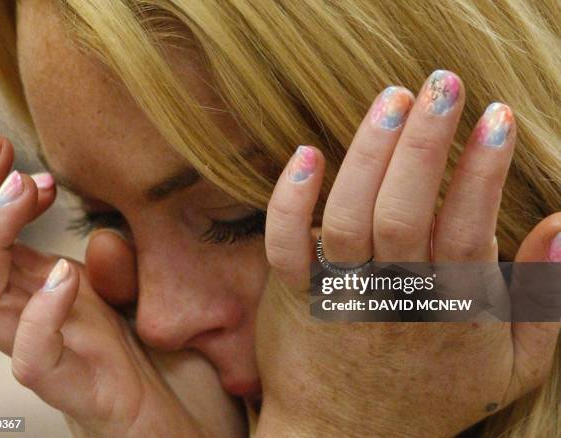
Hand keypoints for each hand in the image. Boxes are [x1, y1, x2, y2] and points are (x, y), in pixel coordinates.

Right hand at [0, 131, 237, 436]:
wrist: (194, 429)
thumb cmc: (166, 367)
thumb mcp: (141, 300)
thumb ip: (118, 270)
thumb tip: (102, 235)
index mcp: (45, 294)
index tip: (18, 152)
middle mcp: (35, 321)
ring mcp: (51, 356)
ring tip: (16, 192)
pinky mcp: (77, 392)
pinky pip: (33, 360)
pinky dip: (39, 316)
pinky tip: (63, 275)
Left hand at [258, 71, 559, 436]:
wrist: (349, 437)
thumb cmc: (432, 394)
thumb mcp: (511, 363)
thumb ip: (546, 298)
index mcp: (450, 309)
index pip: (470, 227)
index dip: (485, 169)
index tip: (496, 116)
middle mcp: (392, 296)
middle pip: (404, 211)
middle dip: (425, 143)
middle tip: (442, 84)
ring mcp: (338, 293)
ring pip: (348, 216)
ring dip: (369, 152)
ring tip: (392, 98)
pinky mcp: (295, 293)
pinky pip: (284, 242)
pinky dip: (290, 199)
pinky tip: (308, 153)